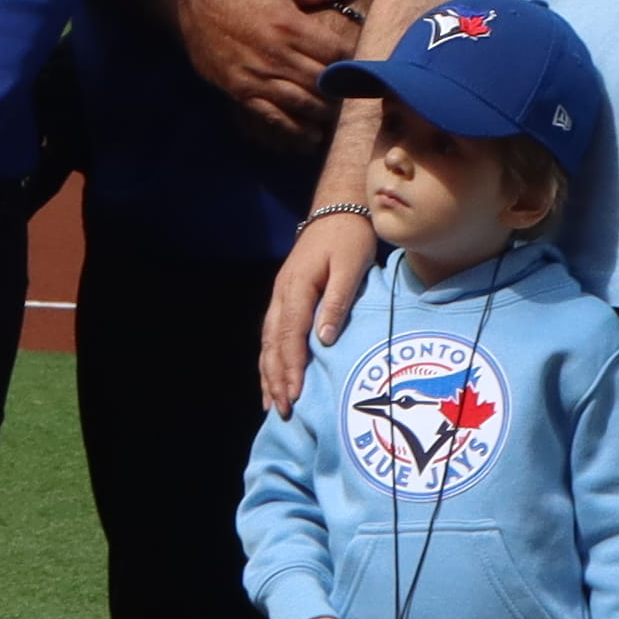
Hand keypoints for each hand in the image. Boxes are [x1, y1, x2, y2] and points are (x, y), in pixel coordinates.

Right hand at [171, 0, 371, 148]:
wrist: (194, 6)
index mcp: (290, 25)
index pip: (336, 53)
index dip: (353, 63)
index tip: (361, 68)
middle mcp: (277, 54)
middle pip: (323, 82)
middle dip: (342, 92)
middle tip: (356, 98)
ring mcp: (258, 76)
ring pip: (302, 103)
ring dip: (324, 113)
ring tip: (338, 116)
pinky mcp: (242, 92)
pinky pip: (273, 117)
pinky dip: (295, 129)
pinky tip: (312, 136)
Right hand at [262, 205, 380, 414]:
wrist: (337, 209)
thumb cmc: (349, 237)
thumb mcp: (351, 265)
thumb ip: (337, 301)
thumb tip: (325, 338)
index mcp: (297, 287)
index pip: (290, 335)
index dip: (291, 367)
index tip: (295, 395)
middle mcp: (282, 294)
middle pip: (273, 343)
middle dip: (276, 378)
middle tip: (282, 409)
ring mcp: (279, 296)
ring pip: (267, 341)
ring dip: (269, 373)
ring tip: (272, 403)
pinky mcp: (284, 297)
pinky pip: (271, 334)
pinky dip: (269, 359)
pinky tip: (271, 377)